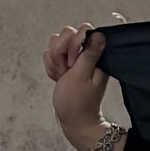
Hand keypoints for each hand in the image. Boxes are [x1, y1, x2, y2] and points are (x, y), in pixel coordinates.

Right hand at [44, 24, 118, 150]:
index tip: (72, 63)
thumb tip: (99, 34)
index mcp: (95, 55)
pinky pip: (51, 54)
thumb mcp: (82, 76)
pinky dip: (51, 66)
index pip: (82, 30)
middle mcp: (85, 53)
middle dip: (60, 53)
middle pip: (66, 34)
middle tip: (66, 71)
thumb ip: (88, 54)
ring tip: (62, 76)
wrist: (73, 120)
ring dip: (54, 60)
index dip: (72, 44)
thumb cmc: (78, 103)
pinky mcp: (64, 63)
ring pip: (55, 43)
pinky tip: (58, 78)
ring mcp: (74, 57)